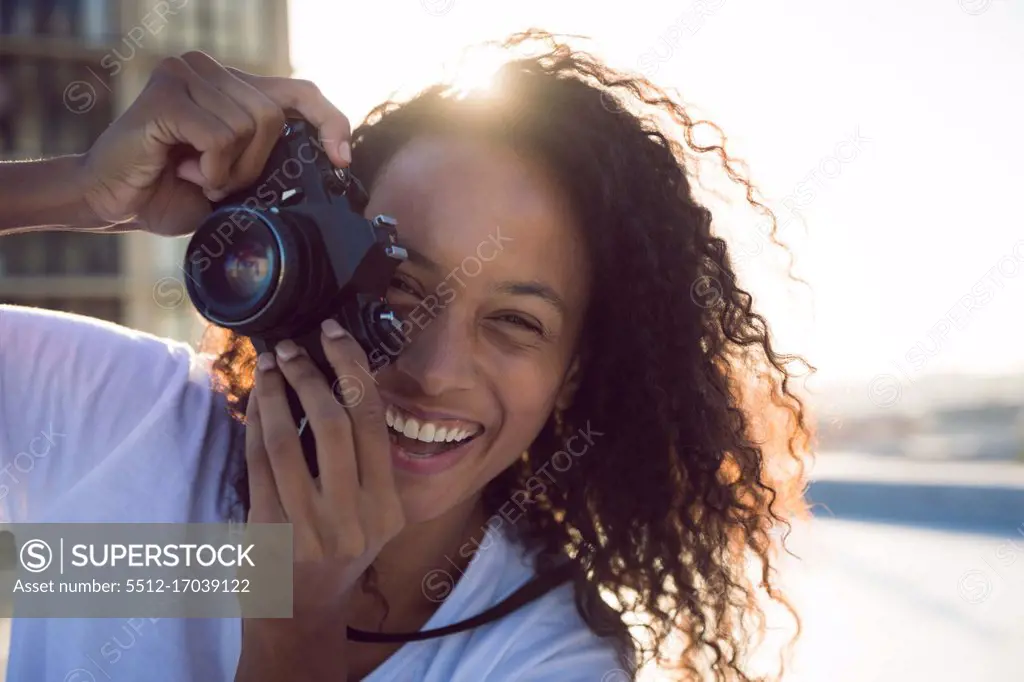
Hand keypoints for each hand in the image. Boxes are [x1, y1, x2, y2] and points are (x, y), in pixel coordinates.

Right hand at [79, 51, 351, 235]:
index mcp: (232, 87)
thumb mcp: (237, 177)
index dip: (330, 122)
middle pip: (274, 115)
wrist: (113, 203)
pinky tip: (184, 169)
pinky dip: (211, 167)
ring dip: (229, 169)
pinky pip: (221, 136)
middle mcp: (209, 70)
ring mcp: (185, 74)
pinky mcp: (167, 93)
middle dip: (255, 163)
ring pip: (250, 126)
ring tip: (196, 174)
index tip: (341, 160)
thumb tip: (331, 161)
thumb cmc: (173, 191)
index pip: (301, 92)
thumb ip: (271, 158)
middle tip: (218, 180)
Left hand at [236, 320, 404, 679]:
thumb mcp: (372, 513)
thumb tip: (341, 379)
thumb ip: (366, 461)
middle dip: (310, 374)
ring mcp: (309, 528)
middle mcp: (355, 519)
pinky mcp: (268, 531)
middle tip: (293, 347)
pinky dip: (255, 422)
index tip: (334, 335)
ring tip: (270, 364)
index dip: (352, 368)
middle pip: (335, 423)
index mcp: (388, 508)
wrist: (302, 612)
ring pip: (288, 439)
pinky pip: (258, 462)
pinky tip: (257, 399)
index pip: (373, 421)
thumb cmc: (339, 549)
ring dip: (276, 392)